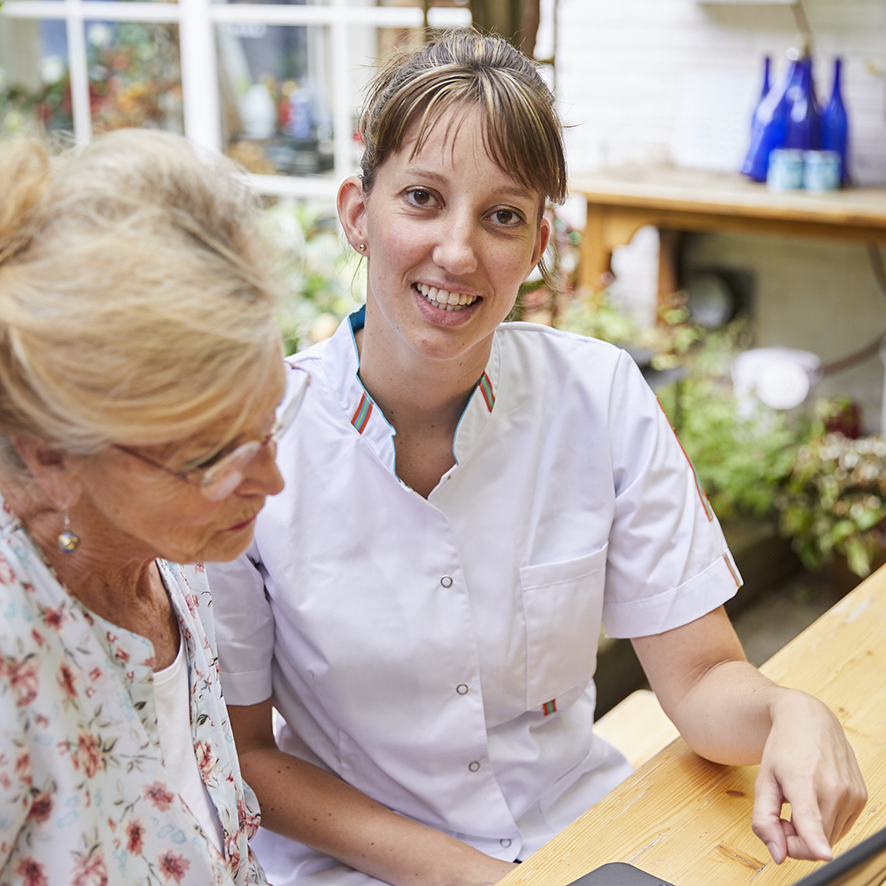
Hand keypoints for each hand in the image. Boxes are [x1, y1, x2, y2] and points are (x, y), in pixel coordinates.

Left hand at [752, 690, 866, 863]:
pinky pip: (841, 828)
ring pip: (829, 838)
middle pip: (815, 841)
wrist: (809, 719)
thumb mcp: (762, 780)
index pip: (811, 817)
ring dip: (811, 833)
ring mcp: (851, 793)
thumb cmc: (783, 749)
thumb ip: (764, 820)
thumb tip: (778, 854)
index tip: (822, 854)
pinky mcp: (861, 797)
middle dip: (794, 839)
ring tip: (796, 804)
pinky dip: (826, 824)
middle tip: (781, 815)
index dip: (814, 841)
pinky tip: (815, 802)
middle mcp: (833, 788)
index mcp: (802, 780)